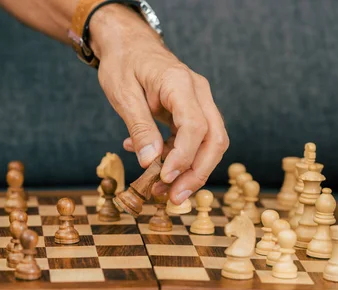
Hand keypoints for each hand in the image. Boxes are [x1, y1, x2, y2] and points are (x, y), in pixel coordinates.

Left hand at [90, 5, 228, 203]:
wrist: (128, 44)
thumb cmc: (123, 63)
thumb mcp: (122, 94)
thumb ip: (139, 127)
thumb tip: (150, 163)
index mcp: (179, 83)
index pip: (195, 126)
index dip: (184, 157)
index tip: (166, 178)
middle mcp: (198, 92)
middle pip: (214, 139)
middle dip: (198, 173)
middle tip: (175, 198)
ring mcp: (198, 101)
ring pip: (210, 143)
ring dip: (191, 171)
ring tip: (163, 190)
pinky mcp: (192, 111)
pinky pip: (195, 140)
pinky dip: (178, 157)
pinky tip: (153, 163)